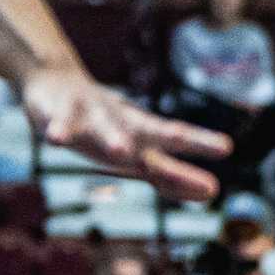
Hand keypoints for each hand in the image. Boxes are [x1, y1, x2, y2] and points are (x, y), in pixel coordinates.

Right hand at [21, 68, 227, 202]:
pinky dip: (59, 130)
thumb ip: (167, 174)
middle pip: (157, 132)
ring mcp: (92, 116)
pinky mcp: (60, 112)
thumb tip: (210, 193)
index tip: (215, 182)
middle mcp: (124, 124)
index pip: (175, 147)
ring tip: (121, 151)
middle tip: (219, 146)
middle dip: (184, 141)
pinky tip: (56, 139)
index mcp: (142, 135)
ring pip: (105, 128)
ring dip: (113, 139)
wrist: (55, 82)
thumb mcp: (137, 148)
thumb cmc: (104, 124)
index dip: (192, 161)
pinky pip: (60, 123)